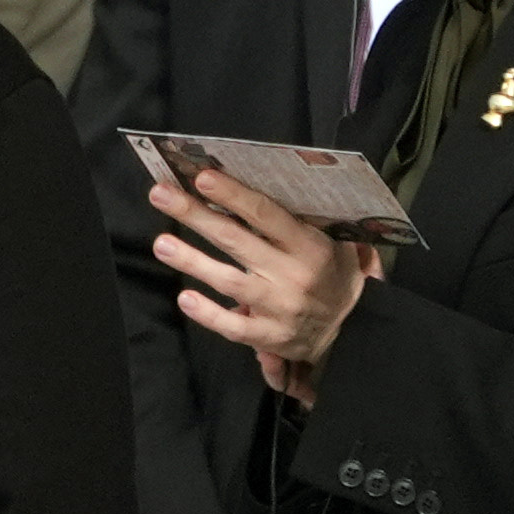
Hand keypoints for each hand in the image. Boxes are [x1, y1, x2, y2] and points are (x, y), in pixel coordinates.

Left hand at [146, 161, 371, 400]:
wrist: (353, 327)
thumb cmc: (333, 272)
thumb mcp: (333, 240)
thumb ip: (301, 218)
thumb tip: (255, 184)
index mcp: (310, 246)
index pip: (267, 214)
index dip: (233, 195)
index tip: (202, 177)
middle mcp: (292, 275)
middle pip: (237, 241)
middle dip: (196, 216)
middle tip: (160, 194)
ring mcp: (279, 308)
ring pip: (229, 282)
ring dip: (192, 261)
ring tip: (160, 243)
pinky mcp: (269, 336)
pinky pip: (233, 327)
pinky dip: (208, 314)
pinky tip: (184, 298)